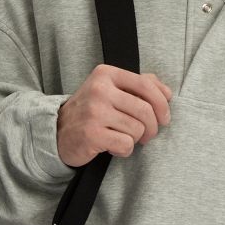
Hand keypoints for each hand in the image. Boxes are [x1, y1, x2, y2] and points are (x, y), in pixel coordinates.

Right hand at [56, 64, 172, 166]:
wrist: (57, 131)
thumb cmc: (91, 111)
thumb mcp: (110, 90)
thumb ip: (138, 86)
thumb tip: (167, 92)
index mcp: (107, 74)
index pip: (147, 85)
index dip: (162, 104)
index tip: (164, 117)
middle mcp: (100, 90)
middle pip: (145, 110)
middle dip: (152, 127)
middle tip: (147, 135)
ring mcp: (94, 111)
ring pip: (137, 129)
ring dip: (136, 139)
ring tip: (123, 138)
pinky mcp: (92, 133)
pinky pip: (126, 144)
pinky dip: (124, 150)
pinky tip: (114, 146)